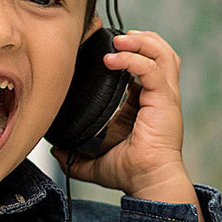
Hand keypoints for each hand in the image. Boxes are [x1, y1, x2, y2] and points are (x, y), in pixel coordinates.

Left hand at [52, 29, 192, 199]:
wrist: (149, 183)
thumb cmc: (132, 173)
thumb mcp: (96, 161)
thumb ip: (75, 156)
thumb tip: (55, 151)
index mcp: (149, 103)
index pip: (148, 65)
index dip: (133, 51)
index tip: (109, 48)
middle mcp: (162, 96)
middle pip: (162, 53)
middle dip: (142, 39)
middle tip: (118, 39)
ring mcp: (166, 97)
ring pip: (164, 54)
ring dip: (142, 42)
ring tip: (119, 41)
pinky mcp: (165, 101)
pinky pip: (151, 70)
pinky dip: (133, 60)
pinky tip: (112, 60)